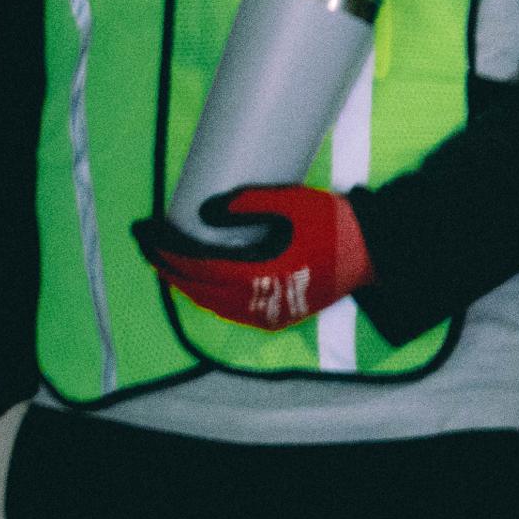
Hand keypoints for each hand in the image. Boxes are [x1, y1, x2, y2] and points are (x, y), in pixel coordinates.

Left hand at [132, 184, 374, 329]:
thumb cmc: (332, 223)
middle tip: (143, 243)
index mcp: (260, 274)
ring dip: (184, 283)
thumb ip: (246, 204)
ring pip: (213, 304)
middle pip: (199, 287)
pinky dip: (208, 298)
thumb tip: (202, 210)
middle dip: (166, 266)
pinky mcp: (280, 316)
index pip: (198, 266)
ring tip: (161, 261)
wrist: (375, 253)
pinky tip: (196, 284)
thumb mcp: (290, 202)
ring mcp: (271, 314)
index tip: (143, 232)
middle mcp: (261, 302)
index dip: (166, 250)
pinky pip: (232, 312)